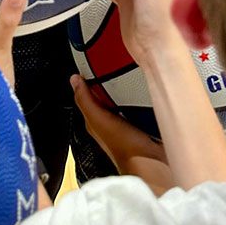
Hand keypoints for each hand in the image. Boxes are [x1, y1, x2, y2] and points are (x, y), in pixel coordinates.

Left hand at [71, 75, 174, 194]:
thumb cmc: (125, 146)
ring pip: (123, 100)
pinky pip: (140, 105)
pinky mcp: (143, 123)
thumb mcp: (99, 119)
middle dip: (109, 81)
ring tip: (131, 73)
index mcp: (95, 120)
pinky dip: (141, 97)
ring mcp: (127, 123)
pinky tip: (145, 90)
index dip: (88, 80)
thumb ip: (86, 101)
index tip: (93, 63)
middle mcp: (110, 122)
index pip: (87, 95)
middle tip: (114, 65)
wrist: (152, 161)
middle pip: (106, 96)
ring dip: (127, 89)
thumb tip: (74, 80)